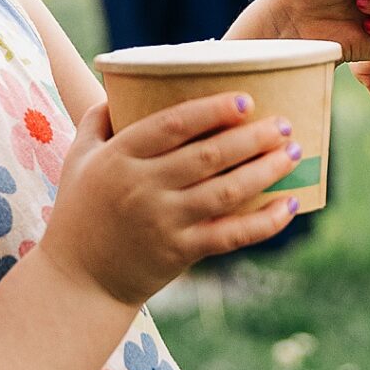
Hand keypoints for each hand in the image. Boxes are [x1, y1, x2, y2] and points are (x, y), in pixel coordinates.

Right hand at [42, 94, 305, 305]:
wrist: (77, 282)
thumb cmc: (79, 214)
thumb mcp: (77, 160)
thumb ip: (96, 120)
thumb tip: (123, 87)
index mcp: (120, 157)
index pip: (172, 124)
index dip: (212, 110)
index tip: (245, 100)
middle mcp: (143, 187)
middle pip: (209, 155)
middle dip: (252, 137)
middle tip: (284, 124)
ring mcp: (164, 221)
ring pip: (226, 191)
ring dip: (266, 171)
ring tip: (293, 154)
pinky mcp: (180, 251)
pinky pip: (231, 235)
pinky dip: (264, 222)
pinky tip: (289, 206)